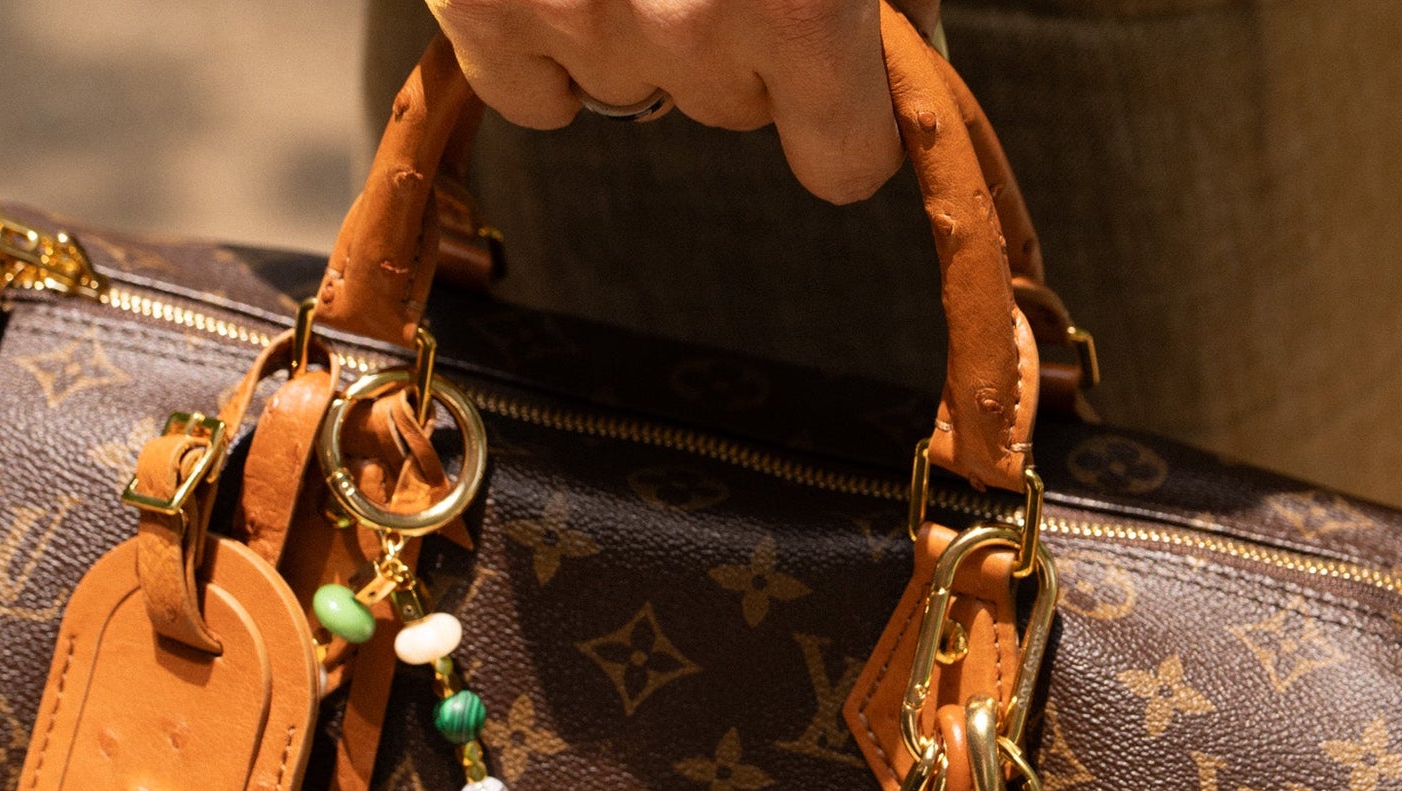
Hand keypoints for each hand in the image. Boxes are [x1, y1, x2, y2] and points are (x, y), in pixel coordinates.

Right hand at [428, 0, 939, 204]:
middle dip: (729, 33)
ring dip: (630, 21)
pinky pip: (529, 89)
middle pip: (730, 105)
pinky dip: (533, 37)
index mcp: (799, 1)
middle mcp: (692, 24)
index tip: (836, 94)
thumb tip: (919, 64)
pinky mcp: (482, 1)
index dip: (842, 123)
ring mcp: (578, 16)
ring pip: (629, 87)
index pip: (843, 163)